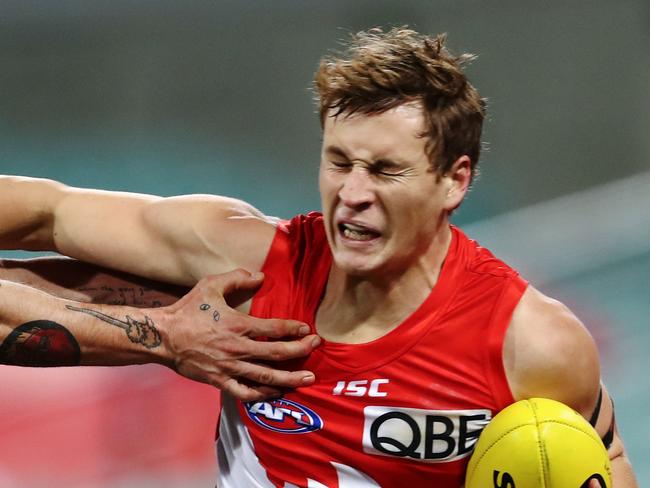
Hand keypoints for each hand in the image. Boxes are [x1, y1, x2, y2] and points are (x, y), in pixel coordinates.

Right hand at [159, 269, 319, 400]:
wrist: (163, 337)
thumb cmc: (188, 310)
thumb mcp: (211, 285)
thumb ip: (237, 278)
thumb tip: (260, 276)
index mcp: (237, 325)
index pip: (274, 329)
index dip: (294, 329)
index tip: (307, 329)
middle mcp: (237, 348)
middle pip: (276, 353)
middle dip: (300, 351)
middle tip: (316, 347)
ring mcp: (229, 368)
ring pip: (266, 376)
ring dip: (290, 378)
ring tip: (308, 379)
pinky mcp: (219, 381)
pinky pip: (245, 392)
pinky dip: (263, 394)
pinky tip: (277, 392)